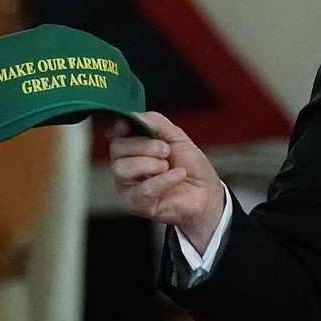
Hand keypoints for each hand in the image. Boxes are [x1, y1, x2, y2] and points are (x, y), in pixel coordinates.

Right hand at [107, 111, 225, 252]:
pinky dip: (165, 180)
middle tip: (166, 151)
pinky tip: (178, 176)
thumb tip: (130, 116)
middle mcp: (124, 166)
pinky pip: (143, 189)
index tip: (131, 126)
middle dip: (145, 146)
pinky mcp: (136, 205)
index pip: (114, 134)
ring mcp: (127, 187)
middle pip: (116, 148)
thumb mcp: (175, 136)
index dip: (120, 127)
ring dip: (151, 164)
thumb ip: (153, 122)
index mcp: (131, 148)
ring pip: (122, 169)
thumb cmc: (190, 166)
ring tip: (168, 166)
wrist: (206, 192)